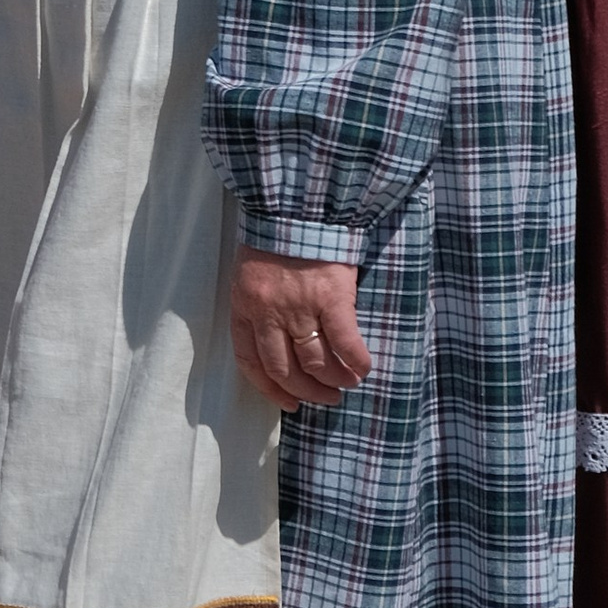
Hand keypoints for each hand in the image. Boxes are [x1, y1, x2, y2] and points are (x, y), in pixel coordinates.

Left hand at [229, 250, 370, 411]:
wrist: (298, 205)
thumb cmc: (276, 238)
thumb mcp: (252, 275)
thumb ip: (259, 308)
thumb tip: (279, 344)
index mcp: (245, 308)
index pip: (252, 362)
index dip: (271, 389)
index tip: (288, 402)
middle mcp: (269, 314)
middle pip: (285, 370)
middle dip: (306, 391)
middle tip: (324, 398)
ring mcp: (300, 308)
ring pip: (316, 362)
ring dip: (333, 380)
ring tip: (346, 384)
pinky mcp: (332, 298)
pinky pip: (345, 343)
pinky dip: (356, 362)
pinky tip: (363, 369)